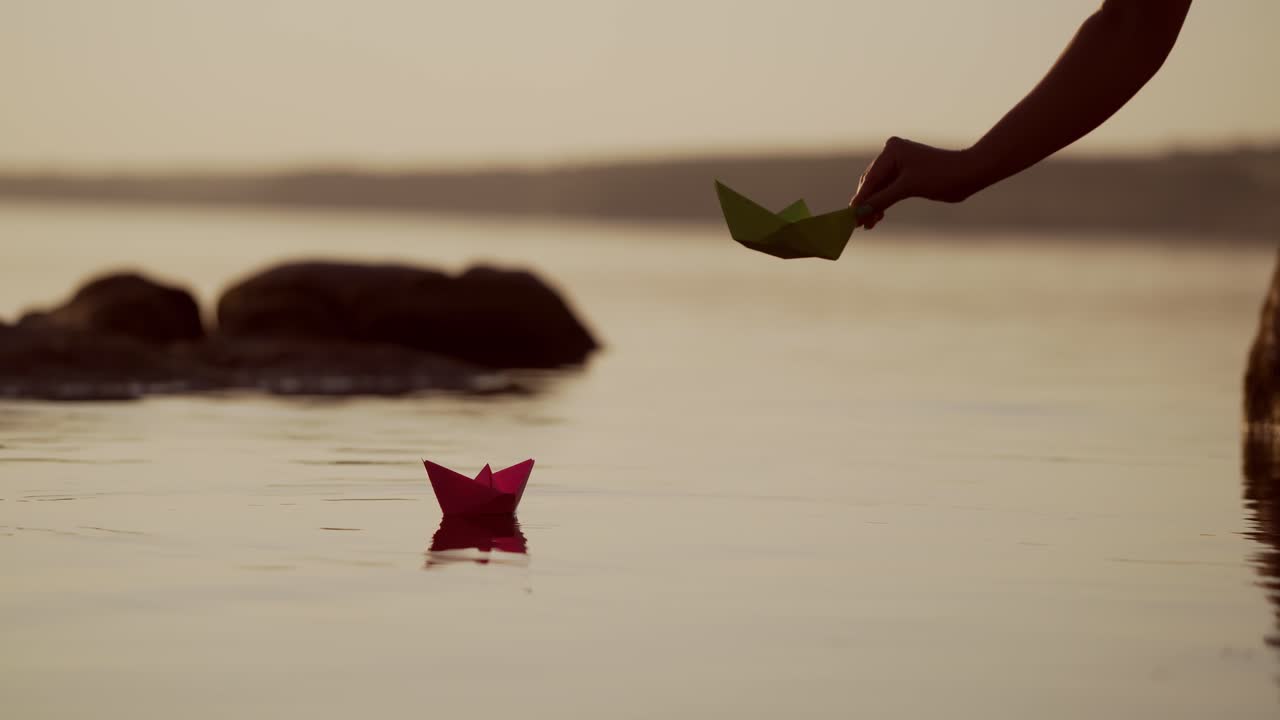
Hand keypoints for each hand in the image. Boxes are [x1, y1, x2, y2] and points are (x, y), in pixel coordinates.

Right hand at [849, 137, 983, 229]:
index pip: (871, 179)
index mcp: (891, 150)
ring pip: (880, 189)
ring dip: (874, 207)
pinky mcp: (906, 174)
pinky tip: (878, 218)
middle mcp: (892, 153)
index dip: (860, 200)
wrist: (969, 173)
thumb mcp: (908, 188)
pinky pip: (889, 190)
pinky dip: (884, 203)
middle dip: (866, 205)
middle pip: (872, 183)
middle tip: (858, 225)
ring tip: (868, 225)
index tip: (849, 217)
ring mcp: (899, 163)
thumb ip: (882, 200)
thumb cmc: (941, 175)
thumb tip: (859, 213)